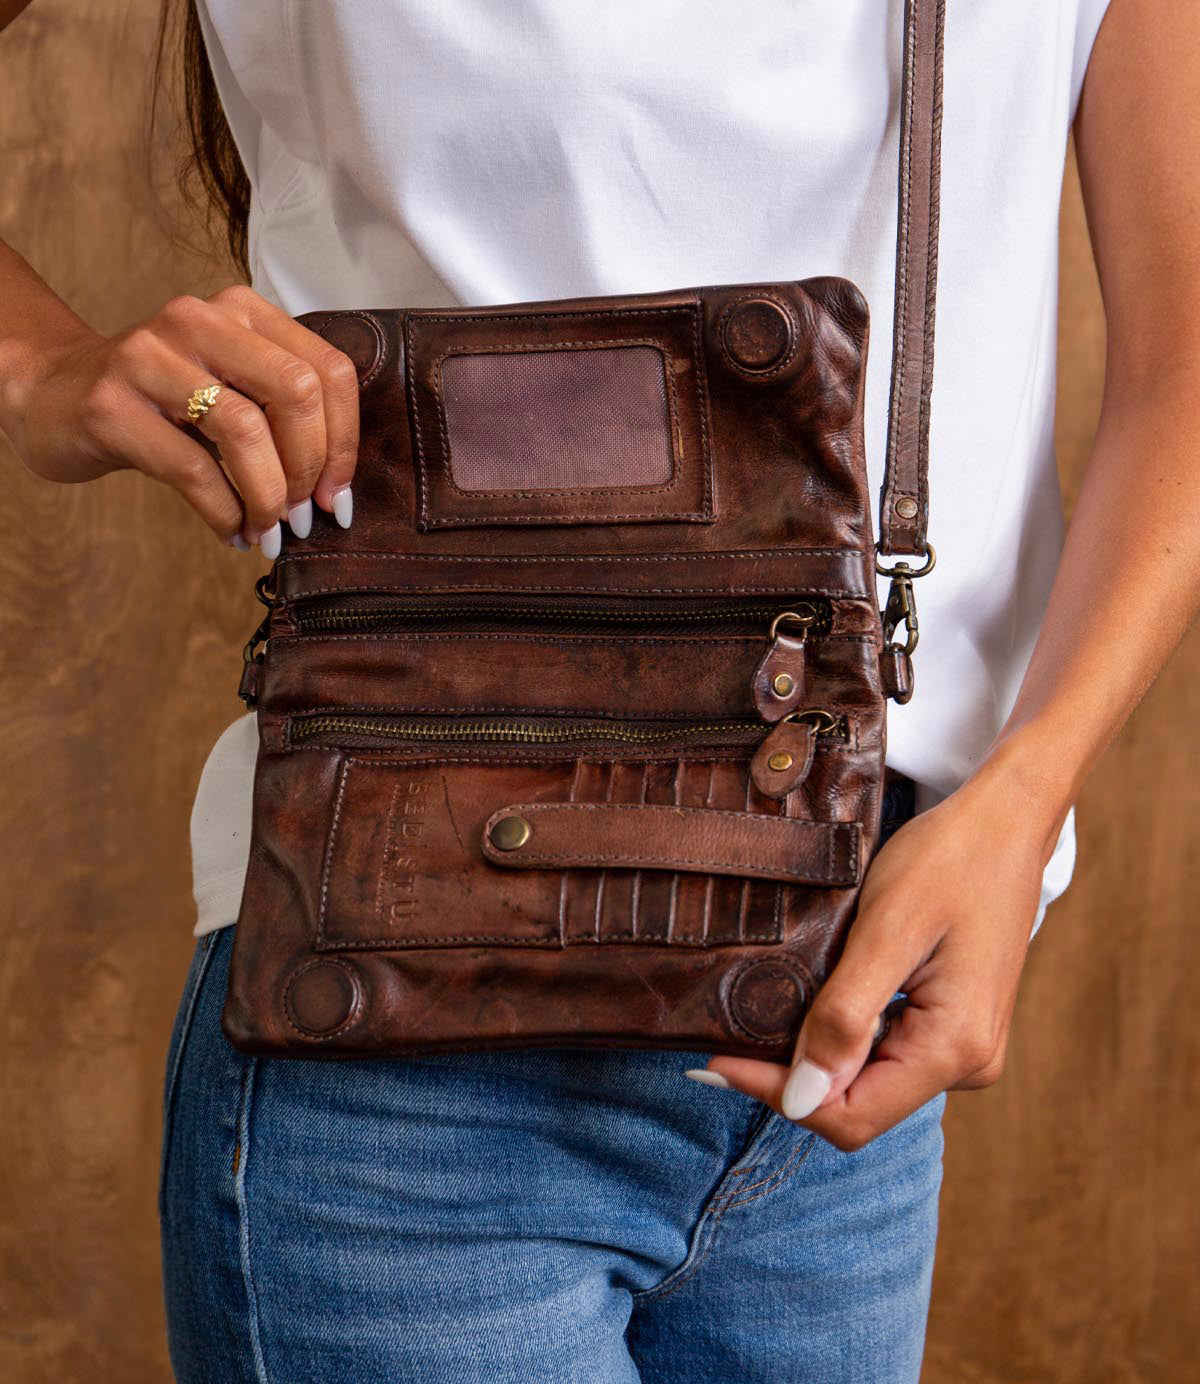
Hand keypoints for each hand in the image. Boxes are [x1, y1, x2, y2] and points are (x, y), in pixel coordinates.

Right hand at [2, 285, 358, 554]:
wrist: (55, 393)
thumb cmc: (159, 401)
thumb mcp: (229, 387)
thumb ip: (283, 413)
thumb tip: (336, 487)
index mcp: (241, 311)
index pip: (328, 372)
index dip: (345, 443)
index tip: (336, 494)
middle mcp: (198, 320)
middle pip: (295, 393)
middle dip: (309, 468)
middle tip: (301, 514)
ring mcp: (149, 358)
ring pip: (245, 431)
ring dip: (267, 497)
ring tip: (267, 529)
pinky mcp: (112, 405)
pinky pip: (194, 470)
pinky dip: (225, 513)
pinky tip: (232, 532)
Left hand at [698, 759, 1057, 1150]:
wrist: (1005, 823)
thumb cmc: (949, 860)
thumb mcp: (885, 930)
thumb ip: (845, 1018)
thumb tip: (801, 1097)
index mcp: (955, 1048)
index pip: (850, 1115)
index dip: (779, 1095)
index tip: (717, 1059)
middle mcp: (966, 1064)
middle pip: (857, 1106)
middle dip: (791, 1078)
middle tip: (729, 1035)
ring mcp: (963, 1048)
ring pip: (867, 1082)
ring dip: (814, 1057)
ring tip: (763, 1015)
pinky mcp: (953, 1027)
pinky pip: (885, 1053)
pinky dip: (841, 1036)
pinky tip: (812, 1001)